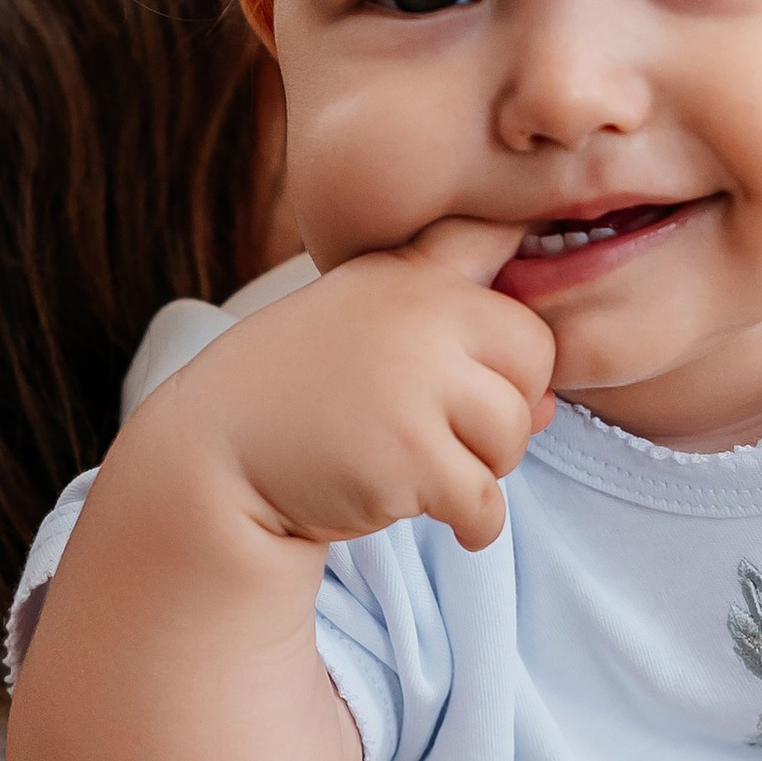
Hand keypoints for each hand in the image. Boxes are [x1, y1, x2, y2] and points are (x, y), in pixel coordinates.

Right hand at [220, 215, 557, 556]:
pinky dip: (475, 523)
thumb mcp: (368, 329)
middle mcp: (420, 314)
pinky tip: (445, 520)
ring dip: (482, 466)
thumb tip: (547, 410)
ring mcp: (416, 384)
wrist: (214, 455)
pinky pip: (486, 499)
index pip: (500, 237)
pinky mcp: (412, 457)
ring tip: (424, 466)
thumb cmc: (299, 394)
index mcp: (410, 272)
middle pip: (534, 358)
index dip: (511, 276)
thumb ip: (456, 344)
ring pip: (512, 434)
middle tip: (448, 431)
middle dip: (506, 404)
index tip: (501, 319)